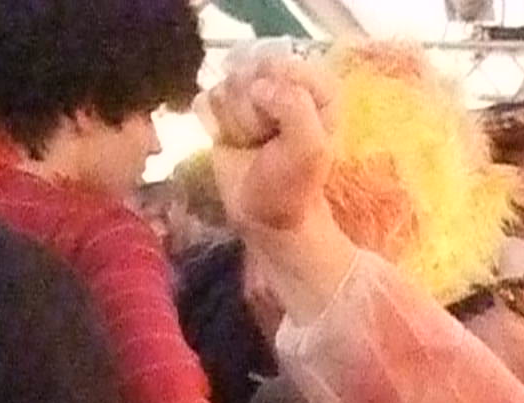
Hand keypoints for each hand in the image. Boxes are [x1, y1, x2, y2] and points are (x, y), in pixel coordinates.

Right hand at [198, 49, 337, 235]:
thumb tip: (258, 86)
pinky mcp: (225, 107)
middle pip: (250, 71)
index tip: (279, 129)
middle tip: (265, 139)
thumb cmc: (292, 185)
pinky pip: (208, 98)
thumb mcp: (310, 149)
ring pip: (227, 84)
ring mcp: (252, 92)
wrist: (264, 216)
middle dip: (252, 110)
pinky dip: (215, 123)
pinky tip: (231, 141)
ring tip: (251, 143)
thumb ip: (294, 106)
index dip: (273, 96)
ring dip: (235, 120)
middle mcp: (285, 81)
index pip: (279, 64)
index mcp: (315, 85)